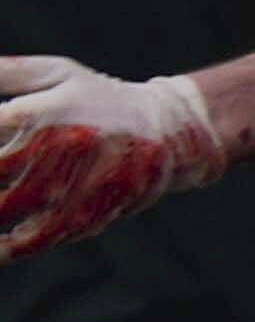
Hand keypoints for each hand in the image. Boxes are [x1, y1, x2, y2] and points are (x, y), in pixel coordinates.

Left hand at [0, 57, 222, 267]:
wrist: (172, 132)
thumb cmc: (103, 98)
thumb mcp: (57, 73)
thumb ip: (5, 73)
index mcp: (37, 114)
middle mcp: (51, 153)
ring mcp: (67, 189)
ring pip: (2, 210)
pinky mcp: (82, 217)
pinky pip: (30, 241)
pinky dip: (4, 248)